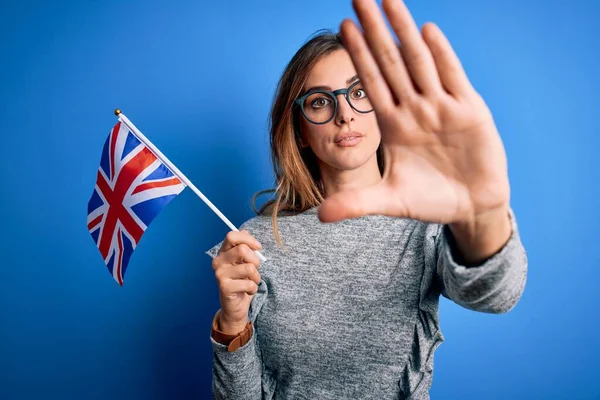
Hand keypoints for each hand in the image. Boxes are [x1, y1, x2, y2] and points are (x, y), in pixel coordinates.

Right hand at [212, 230, 261, 334]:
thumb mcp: (244, 262)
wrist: (235, 306)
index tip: (258, 247)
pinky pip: (248, 283)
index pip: (232, 236)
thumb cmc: (242, 281)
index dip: (248, 239)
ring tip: (251, 282)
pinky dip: (253, 288)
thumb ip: (246, 248)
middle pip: (242, 250)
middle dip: (255, 260)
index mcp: (223, 252)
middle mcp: (218, 261)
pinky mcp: (224, 287)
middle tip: (254, 269)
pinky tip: (247, 291)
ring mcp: (220, 274)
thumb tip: (247, 234)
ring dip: (256, 277)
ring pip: (249, 268)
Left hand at [318, 0, 509, 225]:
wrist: (471, 207)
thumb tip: (320, 216)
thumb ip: (356, 203)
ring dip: (403, 31)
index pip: (371, 83)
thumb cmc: (430, 200)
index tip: (343, 27)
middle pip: (390, 62)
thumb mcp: (389, 202)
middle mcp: (415, 109)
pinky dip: (441, 55)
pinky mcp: (470, 111)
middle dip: (375, 30)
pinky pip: (452, 78)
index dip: (358, 56)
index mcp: (394, 125)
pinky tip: (426, 31)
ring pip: (419, 61)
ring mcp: (442, 107)